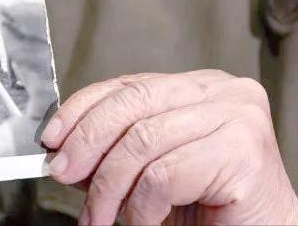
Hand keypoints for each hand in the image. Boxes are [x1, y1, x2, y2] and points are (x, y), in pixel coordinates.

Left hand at [41, 70, 297, 225]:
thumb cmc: (216, 211)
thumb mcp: (155, 171)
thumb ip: (120, 151)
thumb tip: (66, 150)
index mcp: (203, 87)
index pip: (130, 84)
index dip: (83, 108)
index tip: (52, 139)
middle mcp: (225, 91)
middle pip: (133, 104)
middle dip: (88, 144)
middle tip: (65, 178)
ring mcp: (239, 116)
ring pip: (143, 141)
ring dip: (110, 188)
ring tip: (104, 218)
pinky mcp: (245, 151)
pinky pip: (166, 174)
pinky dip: (143, 206)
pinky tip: (145, 221)